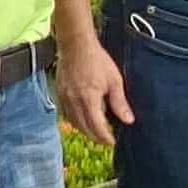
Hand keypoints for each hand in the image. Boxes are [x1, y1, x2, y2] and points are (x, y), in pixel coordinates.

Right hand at [53, 26, 126, 146]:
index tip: (112, 142)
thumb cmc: (97, 60)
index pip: (96, 127)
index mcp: (89, 99)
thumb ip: (120, 103)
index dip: (105, 137)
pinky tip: (81, 119)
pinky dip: (74, 120)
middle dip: (95, 137)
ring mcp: (64, 98)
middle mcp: (74, 101)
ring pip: (73, 122)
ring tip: (95, 131)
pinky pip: (65, 114)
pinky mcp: (59, 93)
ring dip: (84, 130)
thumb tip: (128, 120)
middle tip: (105, 140)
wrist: (76, 45)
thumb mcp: (114, 80)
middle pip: (84, 128)